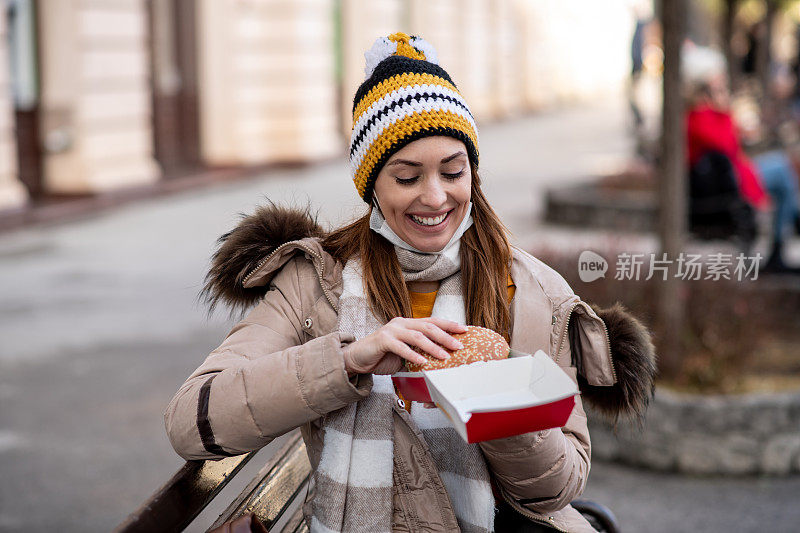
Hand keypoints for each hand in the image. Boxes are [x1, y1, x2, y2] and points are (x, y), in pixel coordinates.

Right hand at [342, 317, 466, 374]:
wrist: (357, 359)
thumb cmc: (382, 356)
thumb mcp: (405, 353)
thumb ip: (419, 352)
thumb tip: (441, 359)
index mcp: (408, 324)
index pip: (432, 321)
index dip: (449, 325)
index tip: (465, 329)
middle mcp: (401, 323)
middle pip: (428, 326)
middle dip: (446, 336)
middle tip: (459, 345)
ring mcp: (391, 330)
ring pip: (417, 336)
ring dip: (433, 346)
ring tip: (445, 356)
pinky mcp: (382, 340)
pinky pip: (401, 347)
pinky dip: (413, 354)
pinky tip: (423, 361)